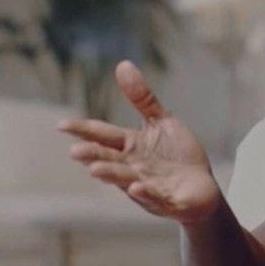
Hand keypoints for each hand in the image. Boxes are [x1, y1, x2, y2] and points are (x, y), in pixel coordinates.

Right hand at [58, 60, 220, 223]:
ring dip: (112, 175)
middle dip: (93, 156)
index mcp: (130, 147)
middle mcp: (133, 168)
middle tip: (74, 151)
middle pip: (109, 160)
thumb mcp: (161, 123)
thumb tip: (122, 64)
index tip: (61, 125)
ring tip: (95, 170)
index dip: (83, 131)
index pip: (102, 136)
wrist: (203, 188)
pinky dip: (146, 194)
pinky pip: (155, 198)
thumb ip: (142, 99)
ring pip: (126, 180)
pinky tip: (137, 187)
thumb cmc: (178, 156)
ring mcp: (148, 186)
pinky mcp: (169, 201)